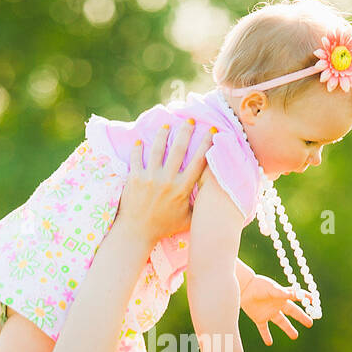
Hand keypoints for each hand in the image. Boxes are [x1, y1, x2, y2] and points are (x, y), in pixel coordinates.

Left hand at [117, 120, 212, 243]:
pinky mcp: (135, 178)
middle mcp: (167, 181)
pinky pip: (136, 158)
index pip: (198, 161)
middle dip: (186, 132)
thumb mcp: (188, 219)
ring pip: (158, 149)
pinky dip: (138, 148)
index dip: (206, 144)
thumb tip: (217, 197)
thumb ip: (200, 206)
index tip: (212, 131)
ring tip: (167, 125)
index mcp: (182, 189)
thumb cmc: (164, 226)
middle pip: (179, 149)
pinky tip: (140, 140)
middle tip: (190, 120)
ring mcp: (150, 178)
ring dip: (163, 135)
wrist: (137, 232)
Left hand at [239, 274, 314, 345]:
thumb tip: (294, 294)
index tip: (314, 301)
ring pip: (281, 322)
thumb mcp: (271, 288)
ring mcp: (269, 312)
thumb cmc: (258, 285)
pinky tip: (269, 343)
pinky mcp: (259, 318)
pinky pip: (264, 329)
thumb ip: (282, 292)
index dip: (306, 299)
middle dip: (302, 318)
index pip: (297, 297)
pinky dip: (266, 336)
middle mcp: (277, 305)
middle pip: (292, 312)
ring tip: (295, 336)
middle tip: (310, 323)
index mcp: (282, 296)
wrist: (243, 288)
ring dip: (288, 329)